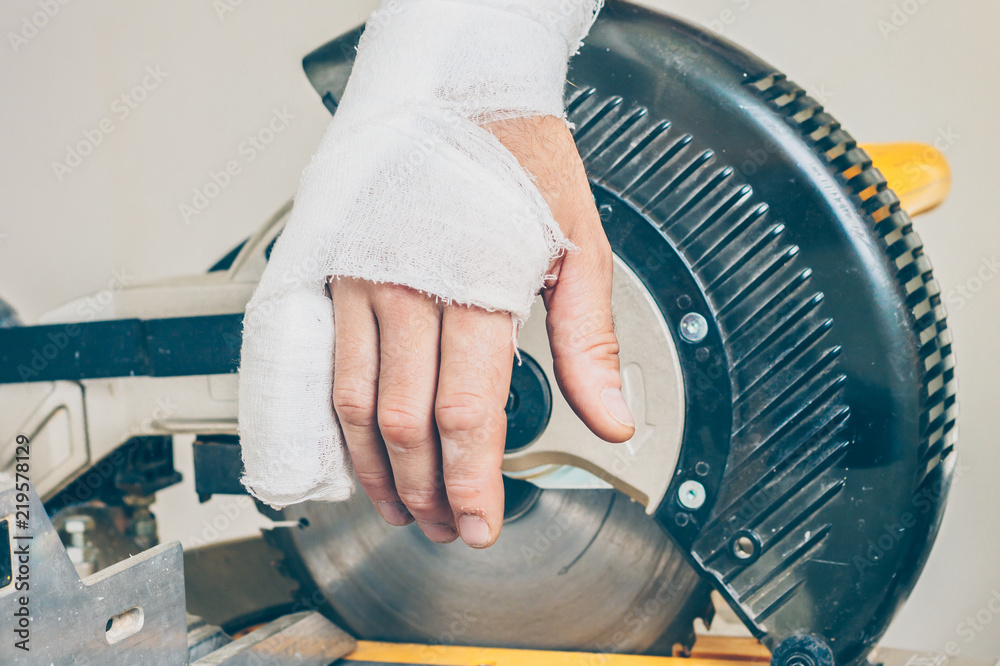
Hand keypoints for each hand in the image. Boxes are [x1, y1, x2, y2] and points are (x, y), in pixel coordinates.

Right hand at [330, 115, 634, 547]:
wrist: (456, 94)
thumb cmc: (519, 163)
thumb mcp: (578, 246)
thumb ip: (587, 342)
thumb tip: (609, 420)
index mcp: (474, 284)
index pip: (466, 413)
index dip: (472, 482)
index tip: (481, 524)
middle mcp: (405, 289)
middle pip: (405, 423)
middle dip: (427, 491)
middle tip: (450, 527)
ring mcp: (360, 283)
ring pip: (356, 406)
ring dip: (377, 471)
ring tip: (404, 508)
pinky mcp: (335, 276)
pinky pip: (328, 370)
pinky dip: (342, 425)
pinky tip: (359, 453)